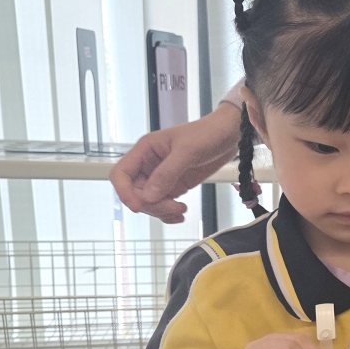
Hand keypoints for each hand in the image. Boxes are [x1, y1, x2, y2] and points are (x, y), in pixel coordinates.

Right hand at [110, 103, 242, 222]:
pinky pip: (163, 204)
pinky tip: (180, 214)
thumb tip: (149, 196)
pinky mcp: (174, 186)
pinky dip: (169, 213)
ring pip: (148, 202)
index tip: (139, 206)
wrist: (228, 135)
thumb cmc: (207, 134)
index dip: (124, 192)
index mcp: (144, 150)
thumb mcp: (187, 151)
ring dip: (161, 211)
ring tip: (181, 209)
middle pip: (134, 193)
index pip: (120, 174)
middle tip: (174, 207)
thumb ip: (167, 173)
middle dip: (151, 204)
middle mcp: (148, 165)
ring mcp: (161, 177)